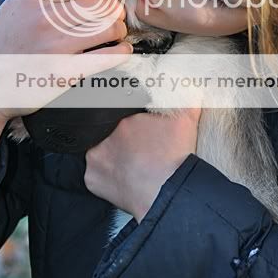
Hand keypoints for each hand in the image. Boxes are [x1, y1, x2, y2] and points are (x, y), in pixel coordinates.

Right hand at [0, 0, 132, 124]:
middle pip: (101, 5)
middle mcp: (46, 20)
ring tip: (116, 31)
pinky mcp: (64, 72)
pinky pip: (106, 57)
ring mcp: (55, 47)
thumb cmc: (9, 37)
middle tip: (115, 14)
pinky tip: (121, 49)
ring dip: (119, 29)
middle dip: (115, 9)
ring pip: (107, 28)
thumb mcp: (18, 2)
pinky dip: (121, 51)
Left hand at [84, 109, 200, 221]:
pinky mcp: (91, 180)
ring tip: (133, 166)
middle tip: (141, 152)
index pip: (126, 118)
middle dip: (125, 142)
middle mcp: (105, 137)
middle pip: (113, 136)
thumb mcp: (186, 118)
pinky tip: (124, 179)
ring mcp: (96, 159)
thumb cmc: (176, 157)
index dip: (136, 127)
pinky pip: (97, 176)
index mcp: (125, 121)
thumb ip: (181, 98)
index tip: (145, 135)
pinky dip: (108, 178)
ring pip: (103, 153)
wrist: (169, 193)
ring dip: (114, 157)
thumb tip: (184, 84)